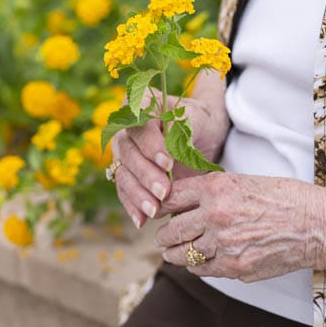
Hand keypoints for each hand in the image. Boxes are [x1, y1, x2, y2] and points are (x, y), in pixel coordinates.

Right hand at [111, 88, 229, 228]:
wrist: (202, 133)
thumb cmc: (199, 120)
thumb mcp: (197, 119)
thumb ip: (182, 129)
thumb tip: (171, 151)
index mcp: (140, 105)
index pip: (138, 125)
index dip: (150, 145)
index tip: (168, 162)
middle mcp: (125, 129)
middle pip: (128, 152)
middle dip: (146, 174)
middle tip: (164, 191)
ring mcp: (125, 153)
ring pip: (124, 174)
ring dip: (138, 194)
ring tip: (154, 210)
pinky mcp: (129, 174)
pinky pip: (125, 190)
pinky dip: (132, 206)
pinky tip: (142, 221)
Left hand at [154, 172, 325, 281]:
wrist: (317, 224)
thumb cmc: (284, 198)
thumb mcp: (243, 181)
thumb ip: (211, 191)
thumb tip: (181, 201)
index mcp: (216, 188)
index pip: (169, 198)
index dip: (159, 206)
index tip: (156, 210)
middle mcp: (215, 215)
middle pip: (170, 230)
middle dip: (163, 234)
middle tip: (162, 236)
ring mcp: (224, 244)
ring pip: (181, 254)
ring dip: (174, 252)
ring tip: (173, 250)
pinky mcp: (235, 268)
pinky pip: (201, 269)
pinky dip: (195, 265)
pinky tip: (199, 260)